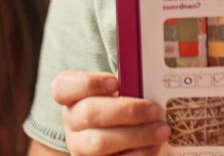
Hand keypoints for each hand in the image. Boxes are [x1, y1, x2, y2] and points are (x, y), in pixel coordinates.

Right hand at [52, 71, 167, 155]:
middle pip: (89, 112)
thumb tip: (147, 75)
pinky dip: (138, 154)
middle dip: (127, 111)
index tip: (114, 82)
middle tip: (154, 110)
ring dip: (136, 136)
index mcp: (71, 96)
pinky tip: (154, 147)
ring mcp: (78, 146)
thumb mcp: (119, 92)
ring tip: (161, 131)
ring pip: (99, 142)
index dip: (88, 83)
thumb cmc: (120, 108)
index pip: (62, 87)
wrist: (117, 141)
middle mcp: (71, 121)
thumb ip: (127, 82)